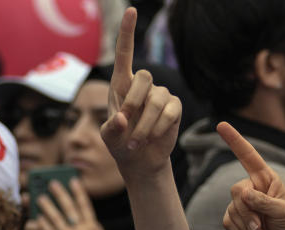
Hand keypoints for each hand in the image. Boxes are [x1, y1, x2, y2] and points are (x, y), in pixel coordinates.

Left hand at [23, 178, 111, 229]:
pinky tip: (38, 217)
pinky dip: (44, 223)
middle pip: (68, 208)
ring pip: (56, 218)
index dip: (79, 192)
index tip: (73, 180)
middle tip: (52, 184)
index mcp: (93, 229)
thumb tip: (90, 220)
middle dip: (60, 194)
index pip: (86, 206)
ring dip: (47, 206)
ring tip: (41, 198)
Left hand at [100, 8, 182, 179]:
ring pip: (157, 100)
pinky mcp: (175, 108)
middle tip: (127, 128)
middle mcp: (143, 85)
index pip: (125, 53)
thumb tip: (123, 119)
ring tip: (137, 142)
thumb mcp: (109, 138)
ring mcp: (161, 95)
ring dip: (145, 125)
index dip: (127, 32)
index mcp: (121, 84)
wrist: (140, 160)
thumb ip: (111, 129)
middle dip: (134, 103)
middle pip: (144, 77)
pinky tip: (152, 138)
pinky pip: (170, 113)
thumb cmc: (120, 143)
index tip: (131, 11)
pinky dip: (159, 128)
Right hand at [217, 122, 284, 229]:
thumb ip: (264, 201)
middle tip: (261, 225)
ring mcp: (240, 203)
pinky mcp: (233, 219)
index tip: (221, 125)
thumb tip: (244, 195)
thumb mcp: (283, 211)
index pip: (248, 156)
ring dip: (248, 225)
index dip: (235, 140)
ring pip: (232, 208)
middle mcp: (251, 187)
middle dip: (248, 210)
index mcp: (265, 178)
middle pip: (236, 190)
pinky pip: (228, 222)